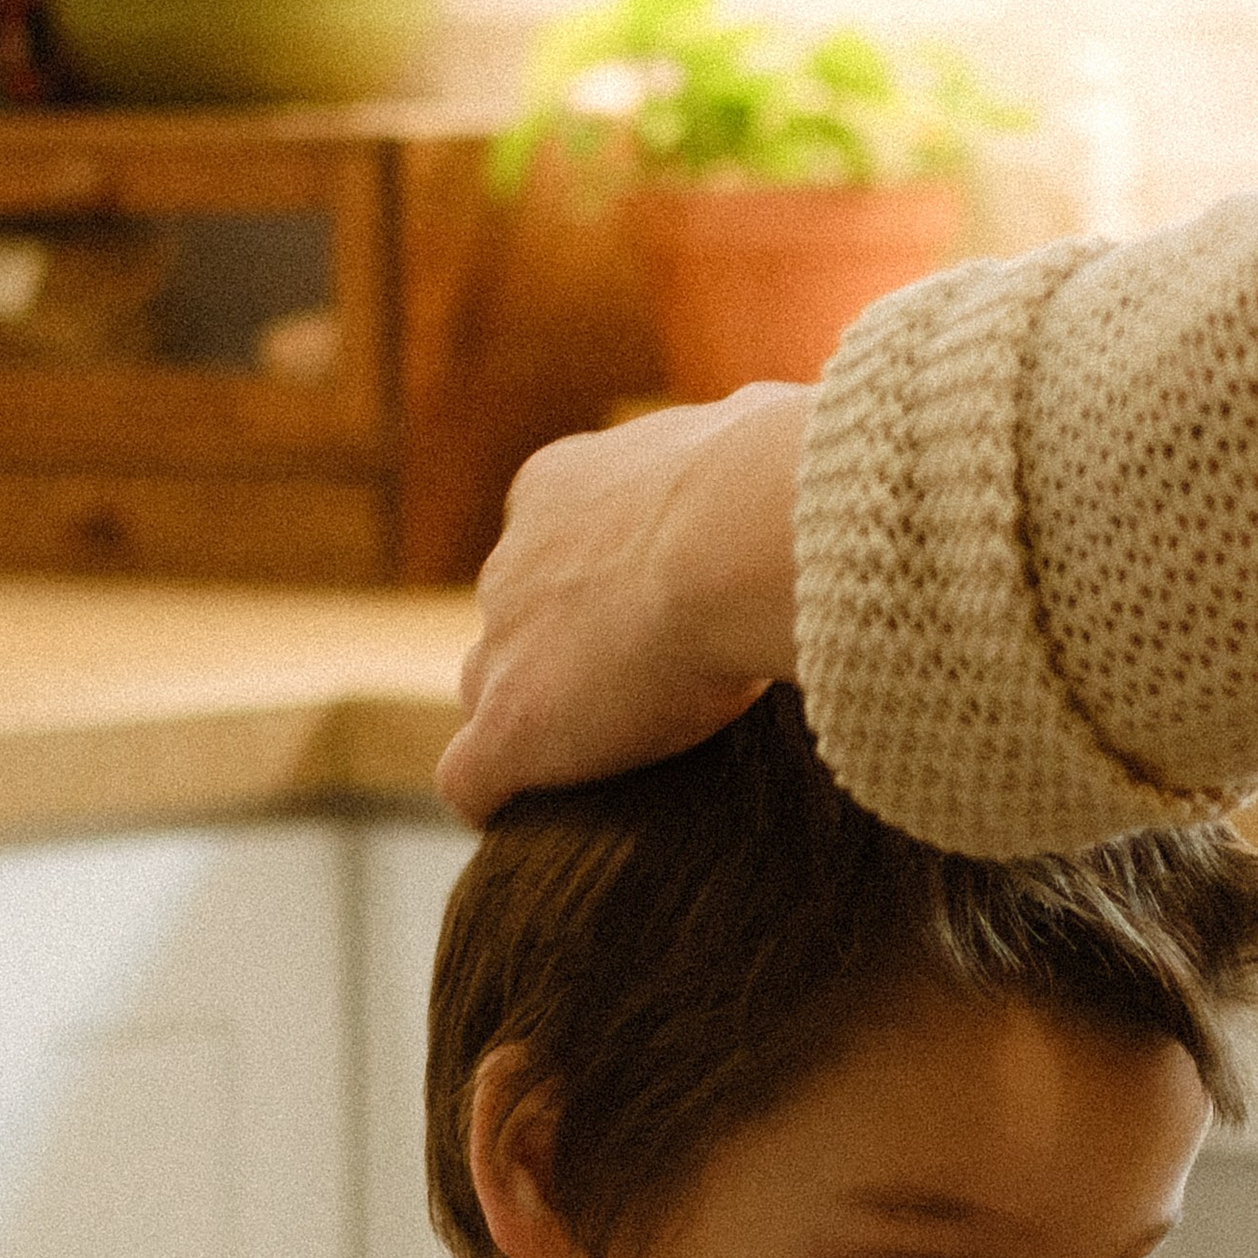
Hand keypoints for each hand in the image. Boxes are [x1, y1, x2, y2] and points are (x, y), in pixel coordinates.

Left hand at [437, 382, 810, 820]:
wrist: (741, 534)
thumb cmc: (770, 483)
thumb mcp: (758, 436)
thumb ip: (746, 454)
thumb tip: (787, 450)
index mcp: (563, 486)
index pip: (555, 547)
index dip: (597, 590)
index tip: (652, 617)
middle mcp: (515, 559)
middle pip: (517, 621)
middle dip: (567, 655)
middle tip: (649, 692)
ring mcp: (501, 645)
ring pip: (489, 692)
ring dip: (537, 725)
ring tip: (606, 761)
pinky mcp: (508, 725)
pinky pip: (470, 780)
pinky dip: (498, 800)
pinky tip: (536, 821)